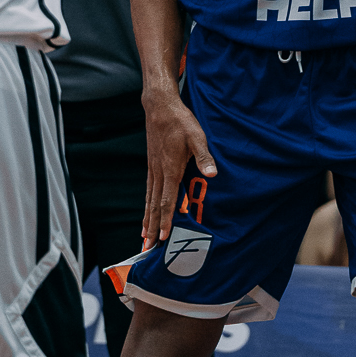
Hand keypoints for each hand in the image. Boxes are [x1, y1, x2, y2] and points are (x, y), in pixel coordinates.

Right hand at [141, 85, 216, 247]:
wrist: (160, 106)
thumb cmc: (180, 121)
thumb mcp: (197, 136)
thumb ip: (204, 157)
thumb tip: (213, 174)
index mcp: (170, 168)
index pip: (167, 200)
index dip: (166, 220)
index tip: (162, 238)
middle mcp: (159, 172)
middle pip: (154, 206)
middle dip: (152, 229)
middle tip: (147, 250)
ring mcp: (153, 169)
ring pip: (149, 200)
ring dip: (147, 220)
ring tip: (143, 238)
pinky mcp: (152, 165)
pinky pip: (148, 191)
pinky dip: (146, 206)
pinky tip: (146, 213)